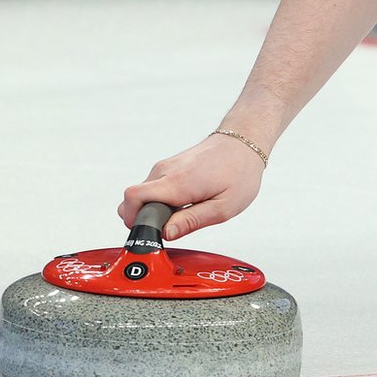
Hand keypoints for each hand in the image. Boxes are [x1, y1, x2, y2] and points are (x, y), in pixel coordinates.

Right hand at [118, 133, 266, 240]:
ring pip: (142, 195)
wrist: (244, 142)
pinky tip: (184, 203)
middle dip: (144, 219)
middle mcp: (165, 171)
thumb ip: (192, 221)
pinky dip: (160, 201)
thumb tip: (166, 234)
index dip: (135, 221)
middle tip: (171, 226)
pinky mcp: (167, 167)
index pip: (132, 198)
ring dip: (154, 210)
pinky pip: (152, 189)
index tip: (150, 233)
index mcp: (177, 182)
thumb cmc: (240, 172)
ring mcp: (164, 167)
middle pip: (132, 199)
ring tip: (184, 213)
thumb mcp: (224, 207)